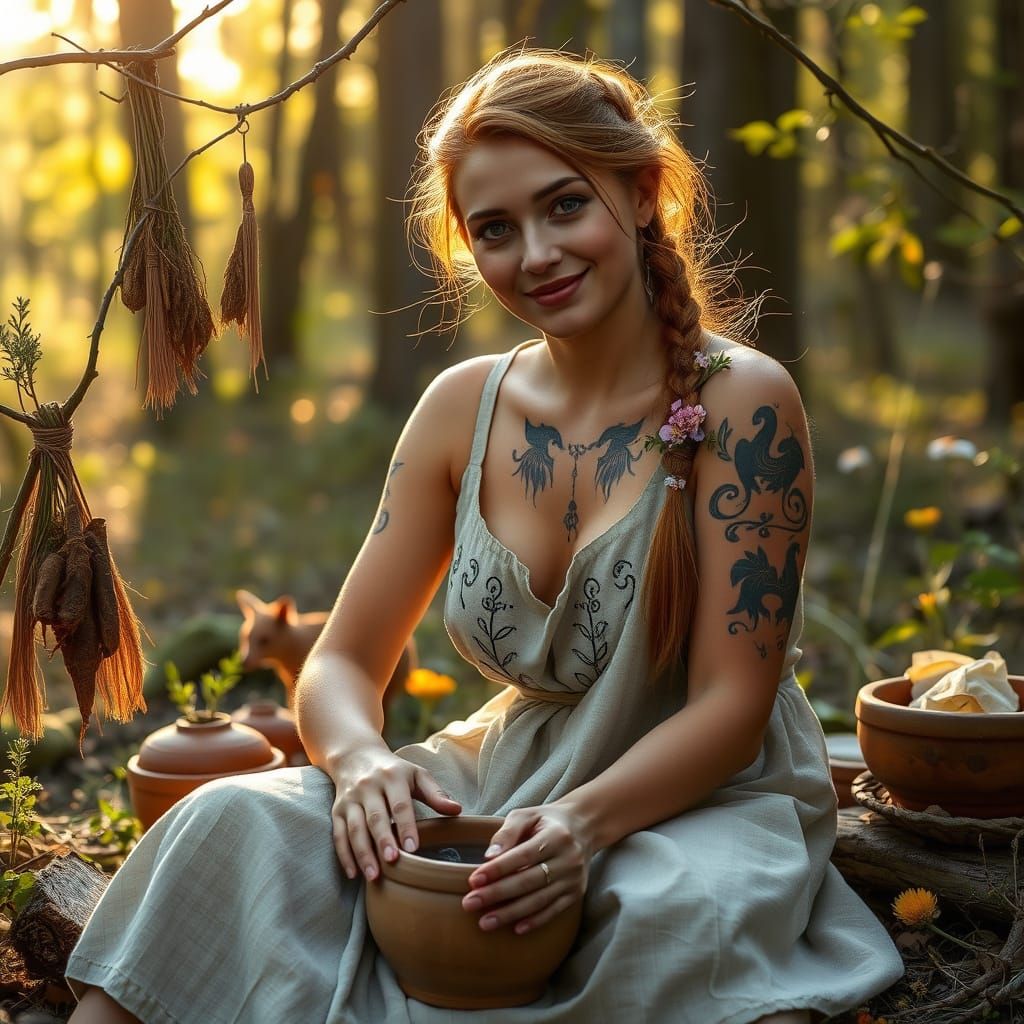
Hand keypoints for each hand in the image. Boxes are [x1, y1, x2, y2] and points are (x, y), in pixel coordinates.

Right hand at [329, 743, 461, 881]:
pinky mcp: (336, 810)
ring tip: (374, 875)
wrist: (356, 756)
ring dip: (362, 852)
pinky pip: (338, 834)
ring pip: (354, 828)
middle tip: (393, 862)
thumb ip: (435, 793)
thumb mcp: (416, 775)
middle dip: (383, 840)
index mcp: (392, 777)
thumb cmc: (394, 770)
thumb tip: (457, 810)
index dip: (406, 826)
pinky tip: (353, 874)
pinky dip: (344, 855)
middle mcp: (368, 787)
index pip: (400, 804)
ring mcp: (350, 799)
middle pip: (375, 817)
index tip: (413, 849)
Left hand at [461, 803, 591, 935]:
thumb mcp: (526, 816)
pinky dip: (535, 921)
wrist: (583, 828)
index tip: (473, 881)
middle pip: (529, 881)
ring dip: (510, 913)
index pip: (522, 855)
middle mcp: (568, 859)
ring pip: (539, 900)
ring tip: (485, 922)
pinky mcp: (576, 893)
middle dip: (497, 894)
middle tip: (470, 904)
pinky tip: (515, 929)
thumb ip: (507, 832)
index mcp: (555, 836)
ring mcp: (573, 879)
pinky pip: (553, 911)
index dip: (498, 869)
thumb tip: (488, 856)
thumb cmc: (546, 821)